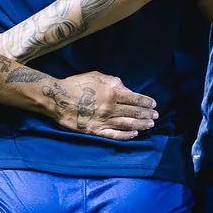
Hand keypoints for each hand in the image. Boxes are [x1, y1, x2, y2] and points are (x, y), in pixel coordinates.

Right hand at [45, 72, 159, 139]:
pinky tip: (134, 135)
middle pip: (133, 113)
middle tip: (155, 116)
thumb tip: (126, 88)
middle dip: (147, 114)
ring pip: (127, 125)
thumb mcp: (96, 76)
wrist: (57, 98)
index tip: (153, 104)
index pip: (135, 99)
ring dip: (141, 125)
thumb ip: (114, 82)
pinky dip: (126, 136)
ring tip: (150, 125)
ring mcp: (103, 121)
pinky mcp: (95, 130)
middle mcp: (110, 108)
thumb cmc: (76, 84)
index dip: (146, 102)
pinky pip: (114, 135)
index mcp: (112, 93)